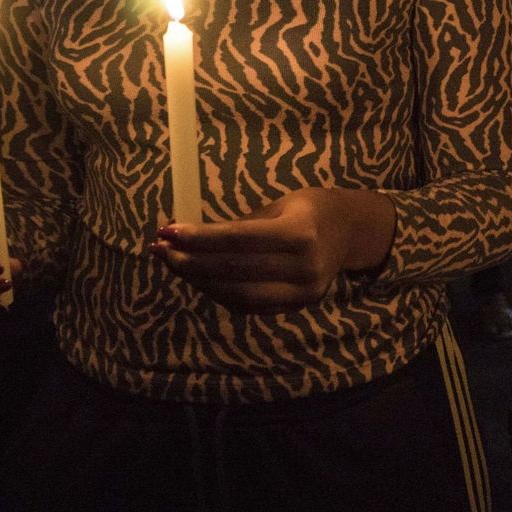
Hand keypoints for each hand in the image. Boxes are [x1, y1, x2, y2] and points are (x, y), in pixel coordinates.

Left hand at [150, 187, 394, 313]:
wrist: (351, 231)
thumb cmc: (308, 209)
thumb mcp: (279, 206)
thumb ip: (239, 226)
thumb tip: (182, 236)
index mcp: (301, 232)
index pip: (239, 240)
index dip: (199, 238)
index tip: (166, 231)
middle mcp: (305, 266)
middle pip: (234, 271)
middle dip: (190, 262)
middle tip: (160, 250)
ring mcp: (304, 291)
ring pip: (239, 296)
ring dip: (199, 282)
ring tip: (174, 265)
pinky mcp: (299, 306)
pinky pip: (250, 305)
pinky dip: (220, 293)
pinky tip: (200, 279)